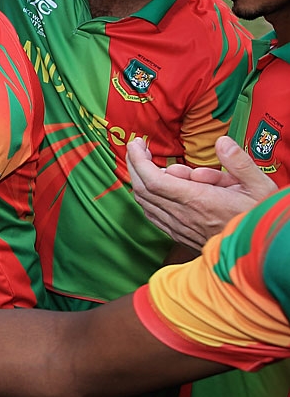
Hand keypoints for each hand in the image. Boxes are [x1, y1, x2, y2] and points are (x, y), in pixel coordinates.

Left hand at [126, 136, 278, 250]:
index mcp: (198, 200)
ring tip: (147, 162)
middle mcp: (183, 215)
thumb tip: (222, 143)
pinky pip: (152, 214)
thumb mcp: (259, 186)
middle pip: (143, 188)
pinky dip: (146, 197)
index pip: (154, 180)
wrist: (260, 254)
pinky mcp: (179, 235)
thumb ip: (239, 163)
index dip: (139, 160)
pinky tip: (153, 186)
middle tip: (138, 148)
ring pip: (145, 202)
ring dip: (139, 179)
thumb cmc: (259, 218)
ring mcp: (178, 227)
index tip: (137, 144)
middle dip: (135, 164)